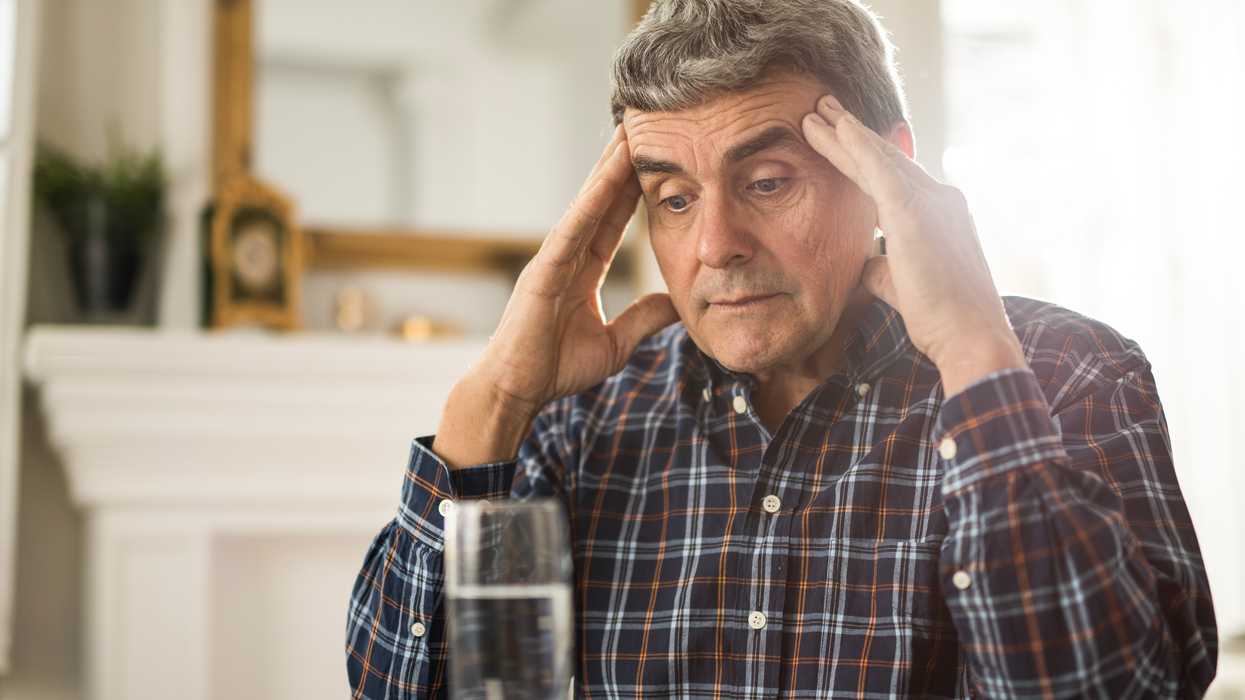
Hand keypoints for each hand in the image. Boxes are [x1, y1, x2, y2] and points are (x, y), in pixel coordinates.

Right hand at [433, 126, 677, 466]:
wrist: (517, 391)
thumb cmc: (554, 368)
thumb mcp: (616, 342)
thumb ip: (643, 318)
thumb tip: (678, 304)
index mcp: (582, 268)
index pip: (614, 219)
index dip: (634, 188)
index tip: (654, 157)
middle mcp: (566, 255)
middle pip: (600, 200)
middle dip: (621, 164)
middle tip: (643, 124)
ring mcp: (552, 259)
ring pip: (586, 205)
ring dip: (608, 169)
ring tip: (628, 134)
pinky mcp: (542, 271)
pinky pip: (571, 230)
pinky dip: (590, 203)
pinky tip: (607, 178)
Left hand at [801, 97, 1024, 395]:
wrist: (971, 337)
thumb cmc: (942, 321)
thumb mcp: (903, 285)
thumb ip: (883, 266)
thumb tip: (865, 262)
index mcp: (938, 214)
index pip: (893, 177)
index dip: (864, 157)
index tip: (839, 138)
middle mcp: (940, 199)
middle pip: (886, 158)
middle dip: (851, 133)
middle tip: (823, 106)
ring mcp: (932, 202)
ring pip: (878, 157)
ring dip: (844, 132)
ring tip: (815, 110)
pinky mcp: (916, 213)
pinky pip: (880, 170)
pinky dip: (857, 146)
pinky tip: (836, 128)